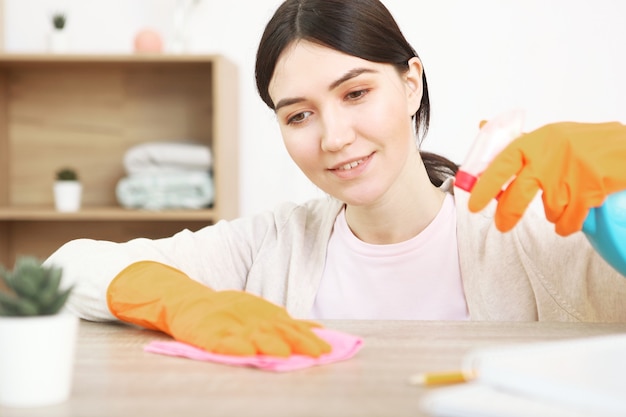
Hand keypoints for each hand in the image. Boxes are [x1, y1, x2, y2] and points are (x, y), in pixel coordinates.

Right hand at [107, 261, 330, 356]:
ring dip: (270, 344)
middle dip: (298, 342)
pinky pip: (223, 342)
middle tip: (318, 353)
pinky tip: (247, 354)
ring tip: (285, 355)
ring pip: (253, 335)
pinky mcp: (209, 333)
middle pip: (276, 329)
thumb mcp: (258, 312)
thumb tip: (316, 327)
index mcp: (262, 312)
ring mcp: (229, 323)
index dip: (308, 336)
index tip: (327, 347)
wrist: (185, 301)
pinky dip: (235, 347)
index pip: (289, 324)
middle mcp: (249, 316)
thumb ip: (284, 322)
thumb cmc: (226, 311)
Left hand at [468, 121, 625, 234]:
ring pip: (548, 211)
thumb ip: (517, 140)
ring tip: (562, 200)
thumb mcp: (548, 136)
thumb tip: (482, 125)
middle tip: (502, 225)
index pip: (501, 164)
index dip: (485, 186)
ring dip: (553, 213)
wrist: (623, 149)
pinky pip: (568, 221)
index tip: (474, 204)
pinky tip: (572, 216)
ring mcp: (569, 178)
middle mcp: (548, 160)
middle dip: (508, 215)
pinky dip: (568, 224)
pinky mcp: (588, 193)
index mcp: (535, 143)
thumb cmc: (582, 143)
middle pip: (518, 196)